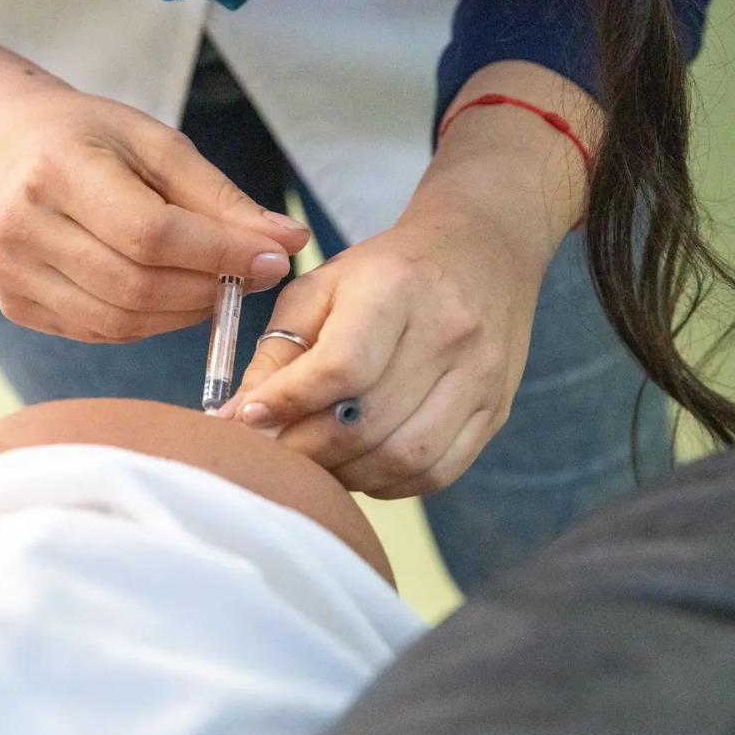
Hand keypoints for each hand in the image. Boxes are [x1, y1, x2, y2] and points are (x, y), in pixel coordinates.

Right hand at [0, 84, 310, 341]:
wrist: (6, 146)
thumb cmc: (91, 138)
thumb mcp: (158, 145)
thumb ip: (222, 199)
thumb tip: (289, 243)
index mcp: (57, 171)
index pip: (151, 234)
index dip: (219, 255)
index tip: (273, 259)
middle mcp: (23, 228)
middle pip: (137, 287)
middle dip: (208, 289)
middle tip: (251, 276)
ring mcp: (11, 274)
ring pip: (121, 322)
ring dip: (183, 312)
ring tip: (212, 284)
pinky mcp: (14, 305)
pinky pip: (100, 333)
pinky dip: (148, 322)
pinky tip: (166, 293)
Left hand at [221, 218, 544, 497]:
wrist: (482, 252)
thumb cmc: (386, 272)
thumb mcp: (320, 287)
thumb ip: (278, 351)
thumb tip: (239, 418)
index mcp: (396, 288)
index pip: (341, 367)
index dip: (288, 402)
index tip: (247, 417)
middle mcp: (448, 333)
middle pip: (368, 422)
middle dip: (306, 449)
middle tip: (272, 452)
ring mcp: (480, 377)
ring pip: (404, 458)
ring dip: (346, 474)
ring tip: (314, 460)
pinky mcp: (496, 411)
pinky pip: (436, 473)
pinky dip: (387, 483)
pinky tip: (359, 464)